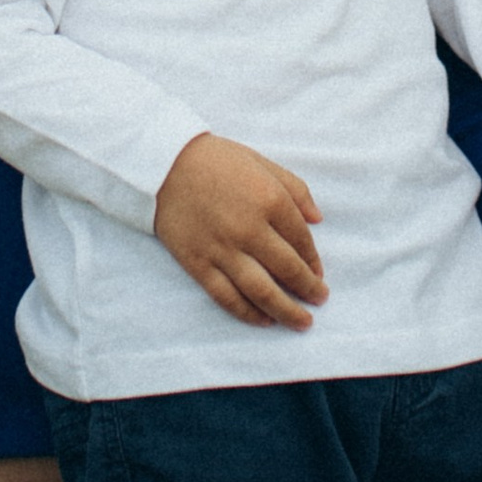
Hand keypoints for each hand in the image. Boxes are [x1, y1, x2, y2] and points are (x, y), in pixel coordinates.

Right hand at [154, 133, 327, 329]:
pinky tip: (264, 320)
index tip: (318, 273)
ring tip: (302, 322)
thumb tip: (318, 219)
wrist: (162, 165)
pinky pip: (227, 297)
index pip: (302, 240)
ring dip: (287, 311)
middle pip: (288, 270)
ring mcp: (223, 250)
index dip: (314, 261)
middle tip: (320, 300)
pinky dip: (248, 313)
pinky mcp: (198, 264)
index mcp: (270, 200)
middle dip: (309, 289)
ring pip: (262, 291)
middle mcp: (250, 229)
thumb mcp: (262, 163)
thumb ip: (296, 189)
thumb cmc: (216, 160)